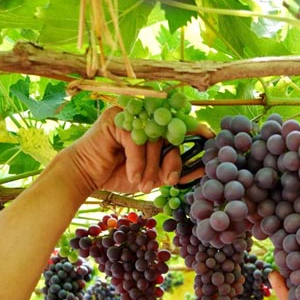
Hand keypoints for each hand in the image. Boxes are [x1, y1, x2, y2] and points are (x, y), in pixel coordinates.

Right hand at [62, 107, 211, 195]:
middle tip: (167, 181)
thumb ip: (175, 171)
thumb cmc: (121, 174)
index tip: (211, 141)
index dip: (196, 130)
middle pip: (171, 136)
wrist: (88, 176)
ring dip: (151, 167)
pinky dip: (137, 162)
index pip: (181, 125)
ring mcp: (132, 115)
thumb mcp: (153, 176)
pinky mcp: (116, 118)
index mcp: (156, 127)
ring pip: (155, 141)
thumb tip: (203, 169)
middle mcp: (146, 117)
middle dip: (172, 162)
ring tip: (142, 184)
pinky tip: (132, 176)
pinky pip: (136, 141)